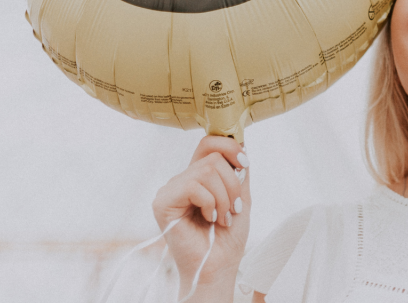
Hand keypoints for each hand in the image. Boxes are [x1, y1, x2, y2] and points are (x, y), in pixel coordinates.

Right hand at [152, 135, 250, 294]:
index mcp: (199, 176)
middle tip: (233, 209)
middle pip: (213, 157)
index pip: (209, 143)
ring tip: (223, 218)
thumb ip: (239, 170)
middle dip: (233, 184)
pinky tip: (209, 219)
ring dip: (224, 197)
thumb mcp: (241, 196)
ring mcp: (170, 189)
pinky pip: (194, 186)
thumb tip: (241, 143)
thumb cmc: (228, 236)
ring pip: (207, 170)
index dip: (230, 146)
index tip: (245, 164)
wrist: (219, 265)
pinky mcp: (163, 202)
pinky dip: (210, 203)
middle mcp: (182, 179)